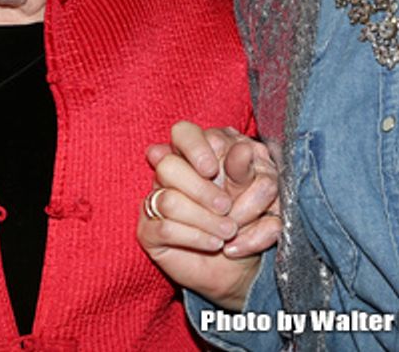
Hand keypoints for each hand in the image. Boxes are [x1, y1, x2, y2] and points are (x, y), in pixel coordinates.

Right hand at [138, 122, 279, 309]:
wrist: (239, 265)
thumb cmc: (245, 220)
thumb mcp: (251, 193)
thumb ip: (243, 172)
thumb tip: (242, 149)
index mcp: (193, 154)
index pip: (182, 132)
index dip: (195, 148)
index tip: (212, 169)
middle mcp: (168, 174)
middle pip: (168, 166)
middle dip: (202, 191)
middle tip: (227, 208)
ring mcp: (154, 201)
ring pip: (169, 200)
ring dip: (205, 219)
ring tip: (229, 230)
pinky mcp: (148, 231)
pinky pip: (165, 228)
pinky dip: (196, 237)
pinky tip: (214, 242)